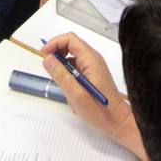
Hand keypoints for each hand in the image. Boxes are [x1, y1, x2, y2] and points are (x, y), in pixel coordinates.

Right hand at [41, 34, 142, 158]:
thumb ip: (60, 75)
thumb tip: (48, 59)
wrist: (117, 121)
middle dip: (57, 55)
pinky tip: (70, 91)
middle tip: (49, 68)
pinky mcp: (92, 74)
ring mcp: (93, 67)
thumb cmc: (100, 111)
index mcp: (91, 60)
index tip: (44, 54)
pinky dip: (68, 76)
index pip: (70, 39)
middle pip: (70, 46)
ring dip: (62, 68)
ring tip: (62, 85)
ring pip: (71, 58)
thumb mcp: (76, 94)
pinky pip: (75, 68)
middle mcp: (93, 60)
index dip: (54, 43)